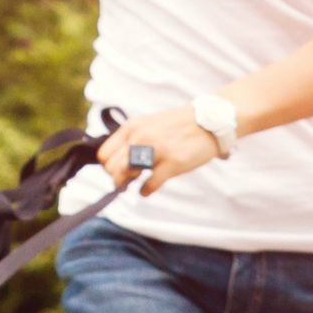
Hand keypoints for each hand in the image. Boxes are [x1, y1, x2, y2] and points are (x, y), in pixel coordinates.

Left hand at [97, 105, 222, 196]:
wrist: (208, 121)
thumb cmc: (178, 127)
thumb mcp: (148, 125)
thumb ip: (132, 140)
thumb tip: (117, 163)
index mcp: (132, 127)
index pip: (104, 154)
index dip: (108, 166)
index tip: (118, 171)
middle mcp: (141, 137)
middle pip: (111, 167)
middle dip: (116, 177)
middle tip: (127, 180)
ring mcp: (157, 149)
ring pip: (124, 174)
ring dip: (127, 184)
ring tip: (136, 183)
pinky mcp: (172, 162)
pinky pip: (149, 184)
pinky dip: (145, 191)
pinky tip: (147, 190)